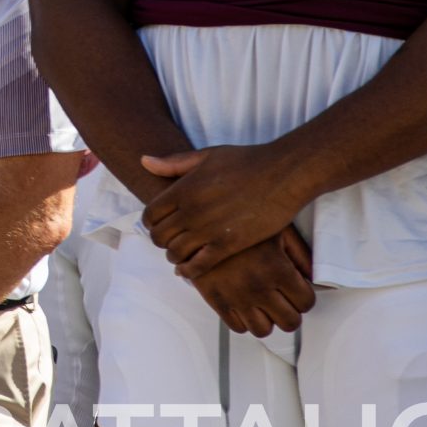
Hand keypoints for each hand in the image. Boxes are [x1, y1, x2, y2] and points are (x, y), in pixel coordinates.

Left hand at [141, 146, 309, 278]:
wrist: (282, 175)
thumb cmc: (246, 162)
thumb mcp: (206, 156)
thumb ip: (173, 163)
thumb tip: (143, 161)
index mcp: (183, 189)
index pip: (150, 215)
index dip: (150, 223)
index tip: (157, 225)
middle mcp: (191, 211)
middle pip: (159, 236)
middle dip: (160, 241)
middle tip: (169, 242)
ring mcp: (209, 229)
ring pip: (175, 253)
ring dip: (174, 256)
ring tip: (179, 255)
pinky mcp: (228, 245)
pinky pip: (199, 265)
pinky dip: (189, 270)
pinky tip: (189, 270)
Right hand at [185, 227, 315, 336]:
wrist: (199, 219)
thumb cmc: (241, 221)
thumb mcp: (278, 230)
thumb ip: (301, 255)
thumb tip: (313, 277)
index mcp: (278, 269)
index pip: (306, 302)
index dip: (304, 297)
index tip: (297, 291)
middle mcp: (259, 287)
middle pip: (289, 322)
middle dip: (290, 312)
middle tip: (284, 301)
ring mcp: (236, 296)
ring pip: (263, 330)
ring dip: (267, 319)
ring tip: (264, 304)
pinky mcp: (216, 300)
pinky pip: (237, 327)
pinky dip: (244, 320)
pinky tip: (244, 303)